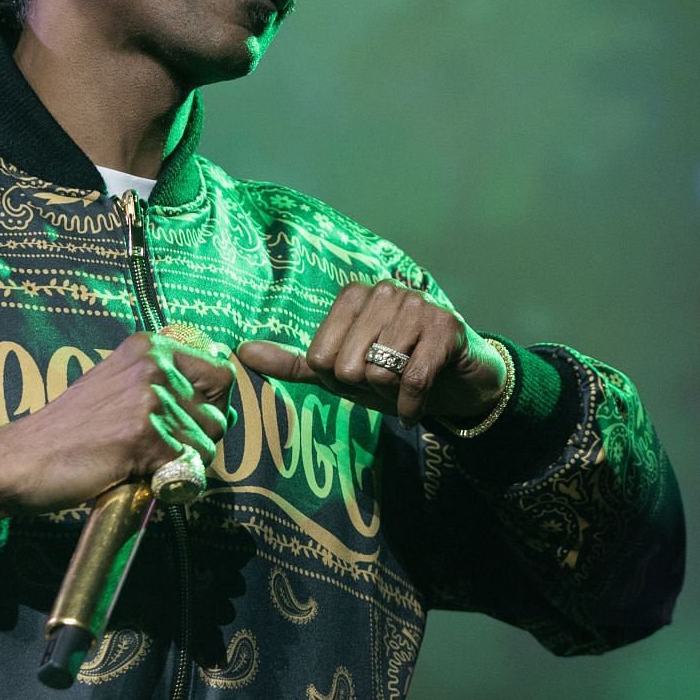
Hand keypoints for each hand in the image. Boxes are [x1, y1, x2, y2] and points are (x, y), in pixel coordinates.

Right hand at [0, 330, 233, 519]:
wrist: (22, 459)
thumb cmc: (71, 431)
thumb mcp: (120, 388)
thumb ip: (169, 389)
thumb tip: (230, 412)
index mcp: (149, 347)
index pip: (221, 373)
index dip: (214, 405)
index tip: (189, 422)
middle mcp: (154, 366)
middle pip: (218, 413)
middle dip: (199, 439)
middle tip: (159, 449)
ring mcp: (150, 401)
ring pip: (207, 445)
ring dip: (182, 463)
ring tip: (141, 461)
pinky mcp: (146, 438)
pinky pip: (189, 469)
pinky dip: (172, 483)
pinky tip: (139, 476)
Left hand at [236, 280, 506, 427]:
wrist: (458, 386)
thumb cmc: (394, 375)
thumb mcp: (341, 374)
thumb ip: (295, 363)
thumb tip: (241, 353)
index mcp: (354, 295)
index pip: (320, 356)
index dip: (339, 380)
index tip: (361, 377)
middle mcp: (385, 291)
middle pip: (349, 365)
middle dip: (367, 389)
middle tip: (387, 385)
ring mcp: (418, 305)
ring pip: (381, 371)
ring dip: (392, 396)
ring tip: (406, 388)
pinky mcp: (447, 327)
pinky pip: (413, 380)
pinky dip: (411, 405)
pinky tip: (416, 408)